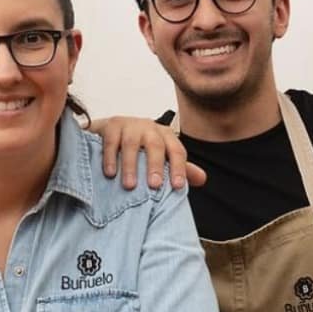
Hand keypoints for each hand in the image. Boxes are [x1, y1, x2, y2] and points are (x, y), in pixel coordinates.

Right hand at [92, 116, 206, 190]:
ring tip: (130, 185)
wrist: (112, 130)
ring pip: (131, 144)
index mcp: (166, 136)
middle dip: (155, 166)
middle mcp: (150, 128)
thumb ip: (180, 168)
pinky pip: (111, 141)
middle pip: (156, 145)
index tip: (177, 186)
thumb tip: (202, 179)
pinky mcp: (112, 126)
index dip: (179, 168)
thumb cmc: (140, 146)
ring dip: (131, 165)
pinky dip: (110, 158)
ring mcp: (130, 125)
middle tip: (154, 185)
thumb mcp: (161, 156)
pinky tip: (110, 173)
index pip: (177, 151)